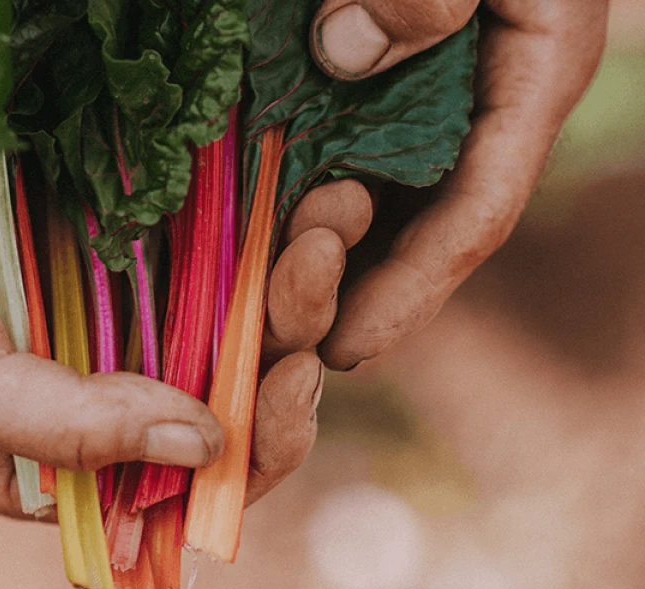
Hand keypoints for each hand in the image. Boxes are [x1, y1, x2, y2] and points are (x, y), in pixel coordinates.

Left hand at [247, 0, 607, 501]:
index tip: (345, 348)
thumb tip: (343, 52)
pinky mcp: (376, 87)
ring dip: (315, 260)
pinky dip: (296, 198)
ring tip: (252, 307)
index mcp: (529, 80)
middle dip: (348, 290)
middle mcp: (479, 109)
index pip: (475, 213)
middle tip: (274, 335)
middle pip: (419, 232)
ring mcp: (426, 102)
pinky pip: (338, 157)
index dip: (410, 291)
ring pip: (376, 206)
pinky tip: (246, 228)